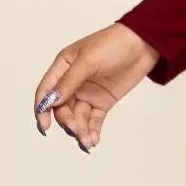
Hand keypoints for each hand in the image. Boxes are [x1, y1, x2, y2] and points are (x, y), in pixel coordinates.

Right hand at [32, 23, 161, 151]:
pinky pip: (94, 120)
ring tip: (87, 141)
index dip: (42, 110)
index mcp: (62, 67)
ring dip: (80, 130)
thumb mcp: (88, 61)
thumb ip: (69, 82)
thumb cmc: (113, 44)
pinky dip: (92, 130)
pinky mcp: (103, 101)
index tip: (45, 126)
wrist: (143, 44)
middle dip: (67, 121)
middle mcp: (72, 82)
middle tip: (77, 129)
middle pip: (62, 108)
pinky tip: (93, 140)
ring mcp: (88, 93)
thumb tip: (50, 101)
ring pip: (78, 116)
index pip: (46, 92)